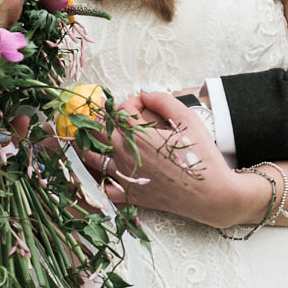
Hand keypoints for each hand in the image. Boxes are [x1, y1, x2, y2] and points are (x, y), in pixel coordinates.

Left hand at [83, 90, 266, 229]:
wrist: (211, 194)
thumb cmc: (202, 156)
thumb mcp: (188, 120)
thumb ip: (164, 101)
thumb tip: (144, 91)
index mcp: (138, 135)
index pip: (114, 114)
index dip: (115, 105)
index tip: (117, 101)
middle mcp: (126, 155)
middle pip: (97, 133)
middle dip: (90, 121)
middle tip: (84, 114)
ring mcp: (125, 176)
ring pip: (91, 158)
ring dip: (83, 145)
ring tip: (77, 137)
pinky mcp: (129, 195)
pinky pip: (102, 189)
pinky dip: (90, 182)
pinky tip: (84, 175)